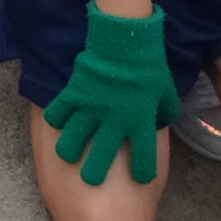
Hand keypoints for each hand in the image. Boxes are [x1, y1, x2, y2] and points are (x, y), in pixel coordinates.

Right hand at [43, 4, 182, 185]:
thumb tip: (158, 123)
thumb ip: (162, 113)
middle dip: (96, 171)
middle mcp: (115, 121)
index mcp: (140, 122)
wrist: (126, 41)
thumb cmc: (149, 67)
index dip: (143, 171)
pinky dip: (56, 118)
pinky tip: (54, 123)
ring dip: (70, 150)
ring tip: (67, 156)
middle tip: (91, 180)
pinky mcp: (75, 94)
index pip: (144, 157)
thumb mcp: (165, 94)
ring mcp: (92, 108)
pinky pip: (61, 111)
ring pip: (75, 138)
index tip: (141, 178)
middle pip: (103, 155)